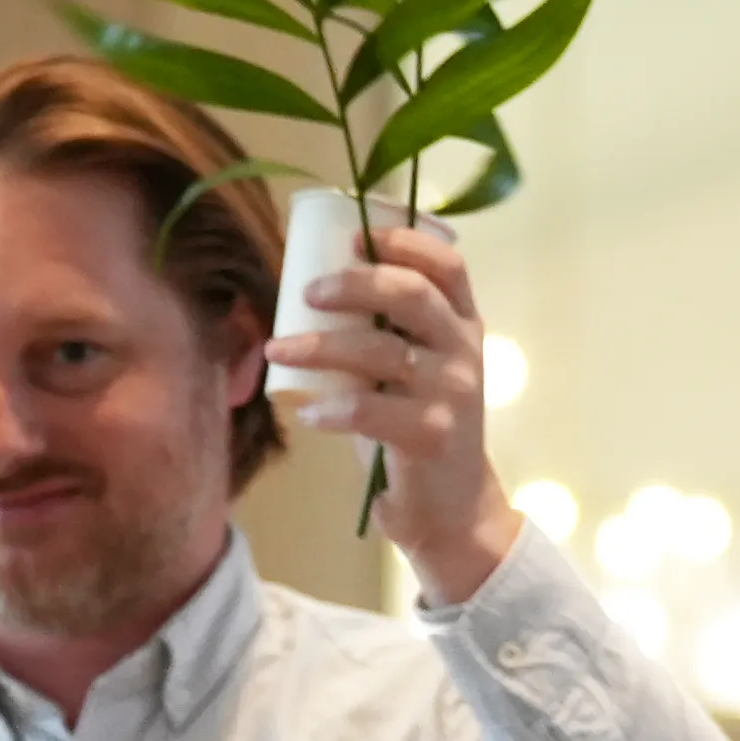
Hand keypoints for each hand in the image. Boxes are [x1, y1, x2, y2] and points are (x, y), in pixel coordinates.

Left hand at [277, 216, 518, 600]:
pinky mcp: (430, 434)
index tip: (355, 235)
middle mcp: (463, 350)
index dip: (403, 241)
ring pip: (381, 351)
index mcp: (462, 324)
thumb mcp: (412, 370)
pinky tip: (305, 412)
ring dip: (320, 346)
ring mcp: (452, 392)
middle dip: (354, 284)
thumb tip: (309, 294)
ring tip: (276, 349)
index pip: (447, 266)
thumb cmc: (416, 427)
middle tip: (307, 291)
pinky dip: (330, 408)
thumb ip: (383, 333)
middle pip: (411, 296)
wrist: (453, 505)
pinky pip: (370, 410)